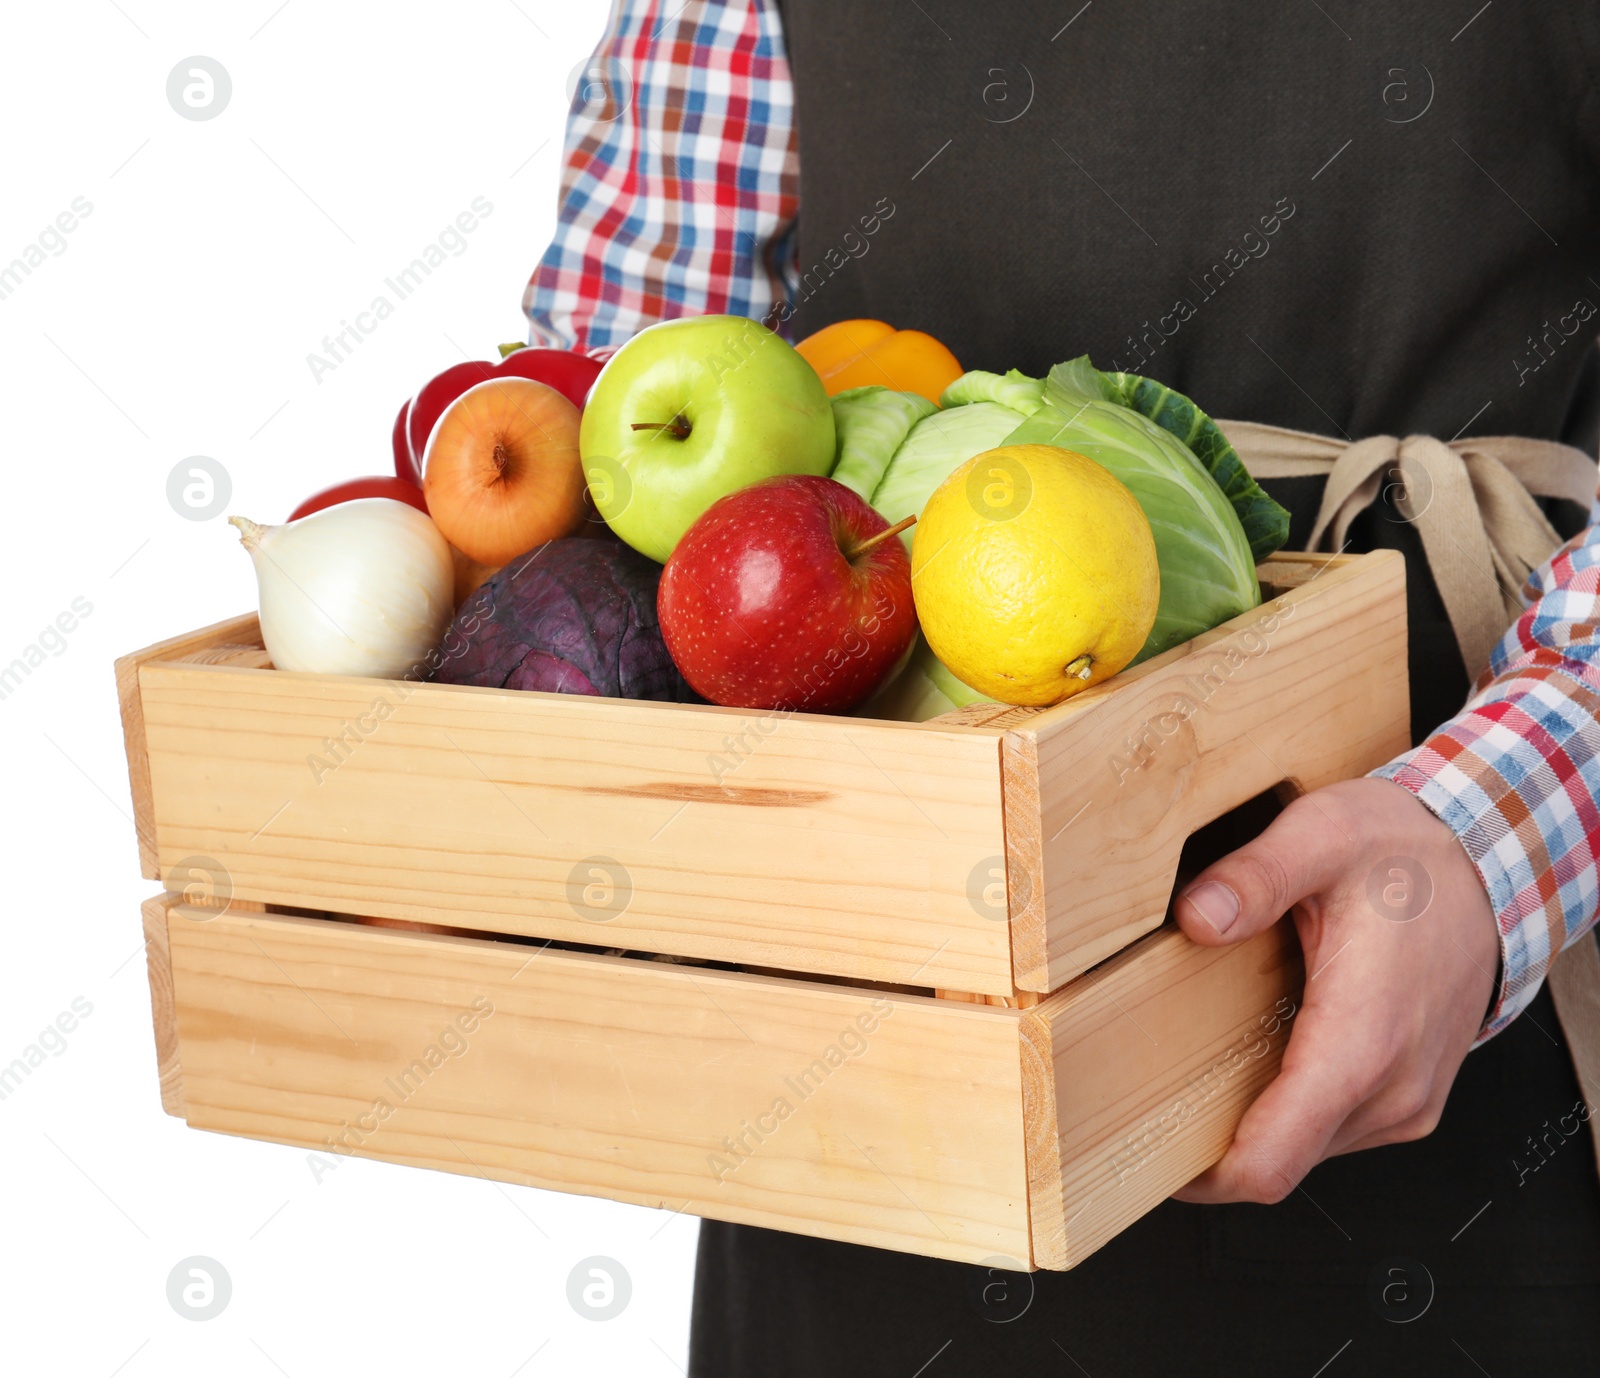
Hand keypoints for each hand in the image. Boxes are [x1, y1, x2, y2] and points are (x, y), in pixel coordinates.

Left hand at [1171, 776, 1498, 1203]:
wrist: (1489, 863)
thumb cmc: (1409, 855)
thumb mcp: (1321, 837)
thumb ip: (1255, 876)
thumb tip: (1197, 916)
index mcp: (1361, 1042)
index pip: (1270, 1162)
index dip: (1202, 1178)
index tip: (1146, 1156)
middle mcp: (1391, 1089)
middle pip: (1277, 1164)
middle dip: (1209, 1144)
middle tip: (1146, 1096)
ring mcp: (1405, 1101)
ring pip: (1303, 1150)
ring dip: (1250, 1124)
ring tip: (1198, 1065)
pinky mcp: (1407, 1097)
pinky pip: (1332, 1129)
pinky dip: (1286, 1109)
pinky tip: (1256, 1052)